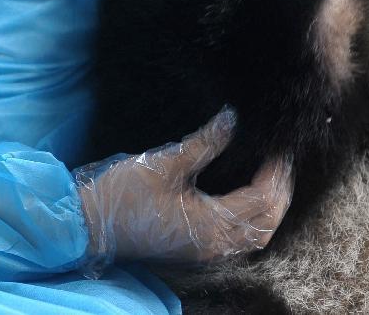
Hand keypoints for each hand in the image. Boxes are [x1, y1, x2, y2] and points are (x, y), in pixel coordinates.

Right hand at [75, 110, 292, 273]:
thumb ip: (205, 142)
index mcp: (210, 225)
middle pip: (267, 223)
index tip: (280, 147)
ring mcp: (205, 251)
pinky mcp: (196, 249)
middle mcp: (213, 245)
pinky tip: (251, 197)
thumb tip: (233, 118)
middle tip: (282, 159)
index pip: (262, 200)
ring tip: (272, 175)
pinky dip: (254, 219)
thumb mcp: (165, 163)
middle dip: (281, 191)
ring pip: (256, 235)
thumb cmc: (121, 195)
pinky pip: (240, 239)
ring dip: (270, 207)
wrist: (85, 226)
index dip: (276, 172)